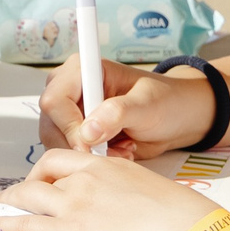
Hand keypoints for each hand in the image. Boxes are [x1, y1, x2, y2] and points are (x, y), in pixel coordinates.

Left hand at [0, 148, 221, 230]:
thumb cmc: (179, 214)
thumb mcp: (149, 187)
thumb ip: (126, 189)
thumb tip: (125, 203)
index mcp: (105, 166)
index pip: (63, 159)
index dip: (46, 169)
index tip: (41, 177)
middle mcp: (83, 179)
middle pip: (41, 175)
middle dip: (24, 185)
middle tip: (14, 194)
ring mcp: (73, 204)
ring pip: (28, 196)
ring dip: (9, 202)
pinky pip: (26, 225)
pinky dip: (4, 224)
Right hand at [34, 55, 215, 157]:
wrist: (178, 119)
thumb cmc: (165, 102)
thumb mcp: (146, 104)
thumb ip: (117, 113)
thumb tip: (87, 132)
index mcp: (82, 70)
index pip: (54, 100)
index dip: (68, 126)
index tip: (90, 145)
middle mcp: (69, 89)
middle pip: (51, 124)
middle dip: (79, 145)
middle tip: (112, 151)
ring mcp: (70, 113)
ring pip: (57, 143)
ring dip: (88, 154)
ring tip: (122, 149)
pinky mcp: (77, 133)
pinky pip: (69, 153)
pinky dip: (92, 160)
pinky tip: (119, 152)